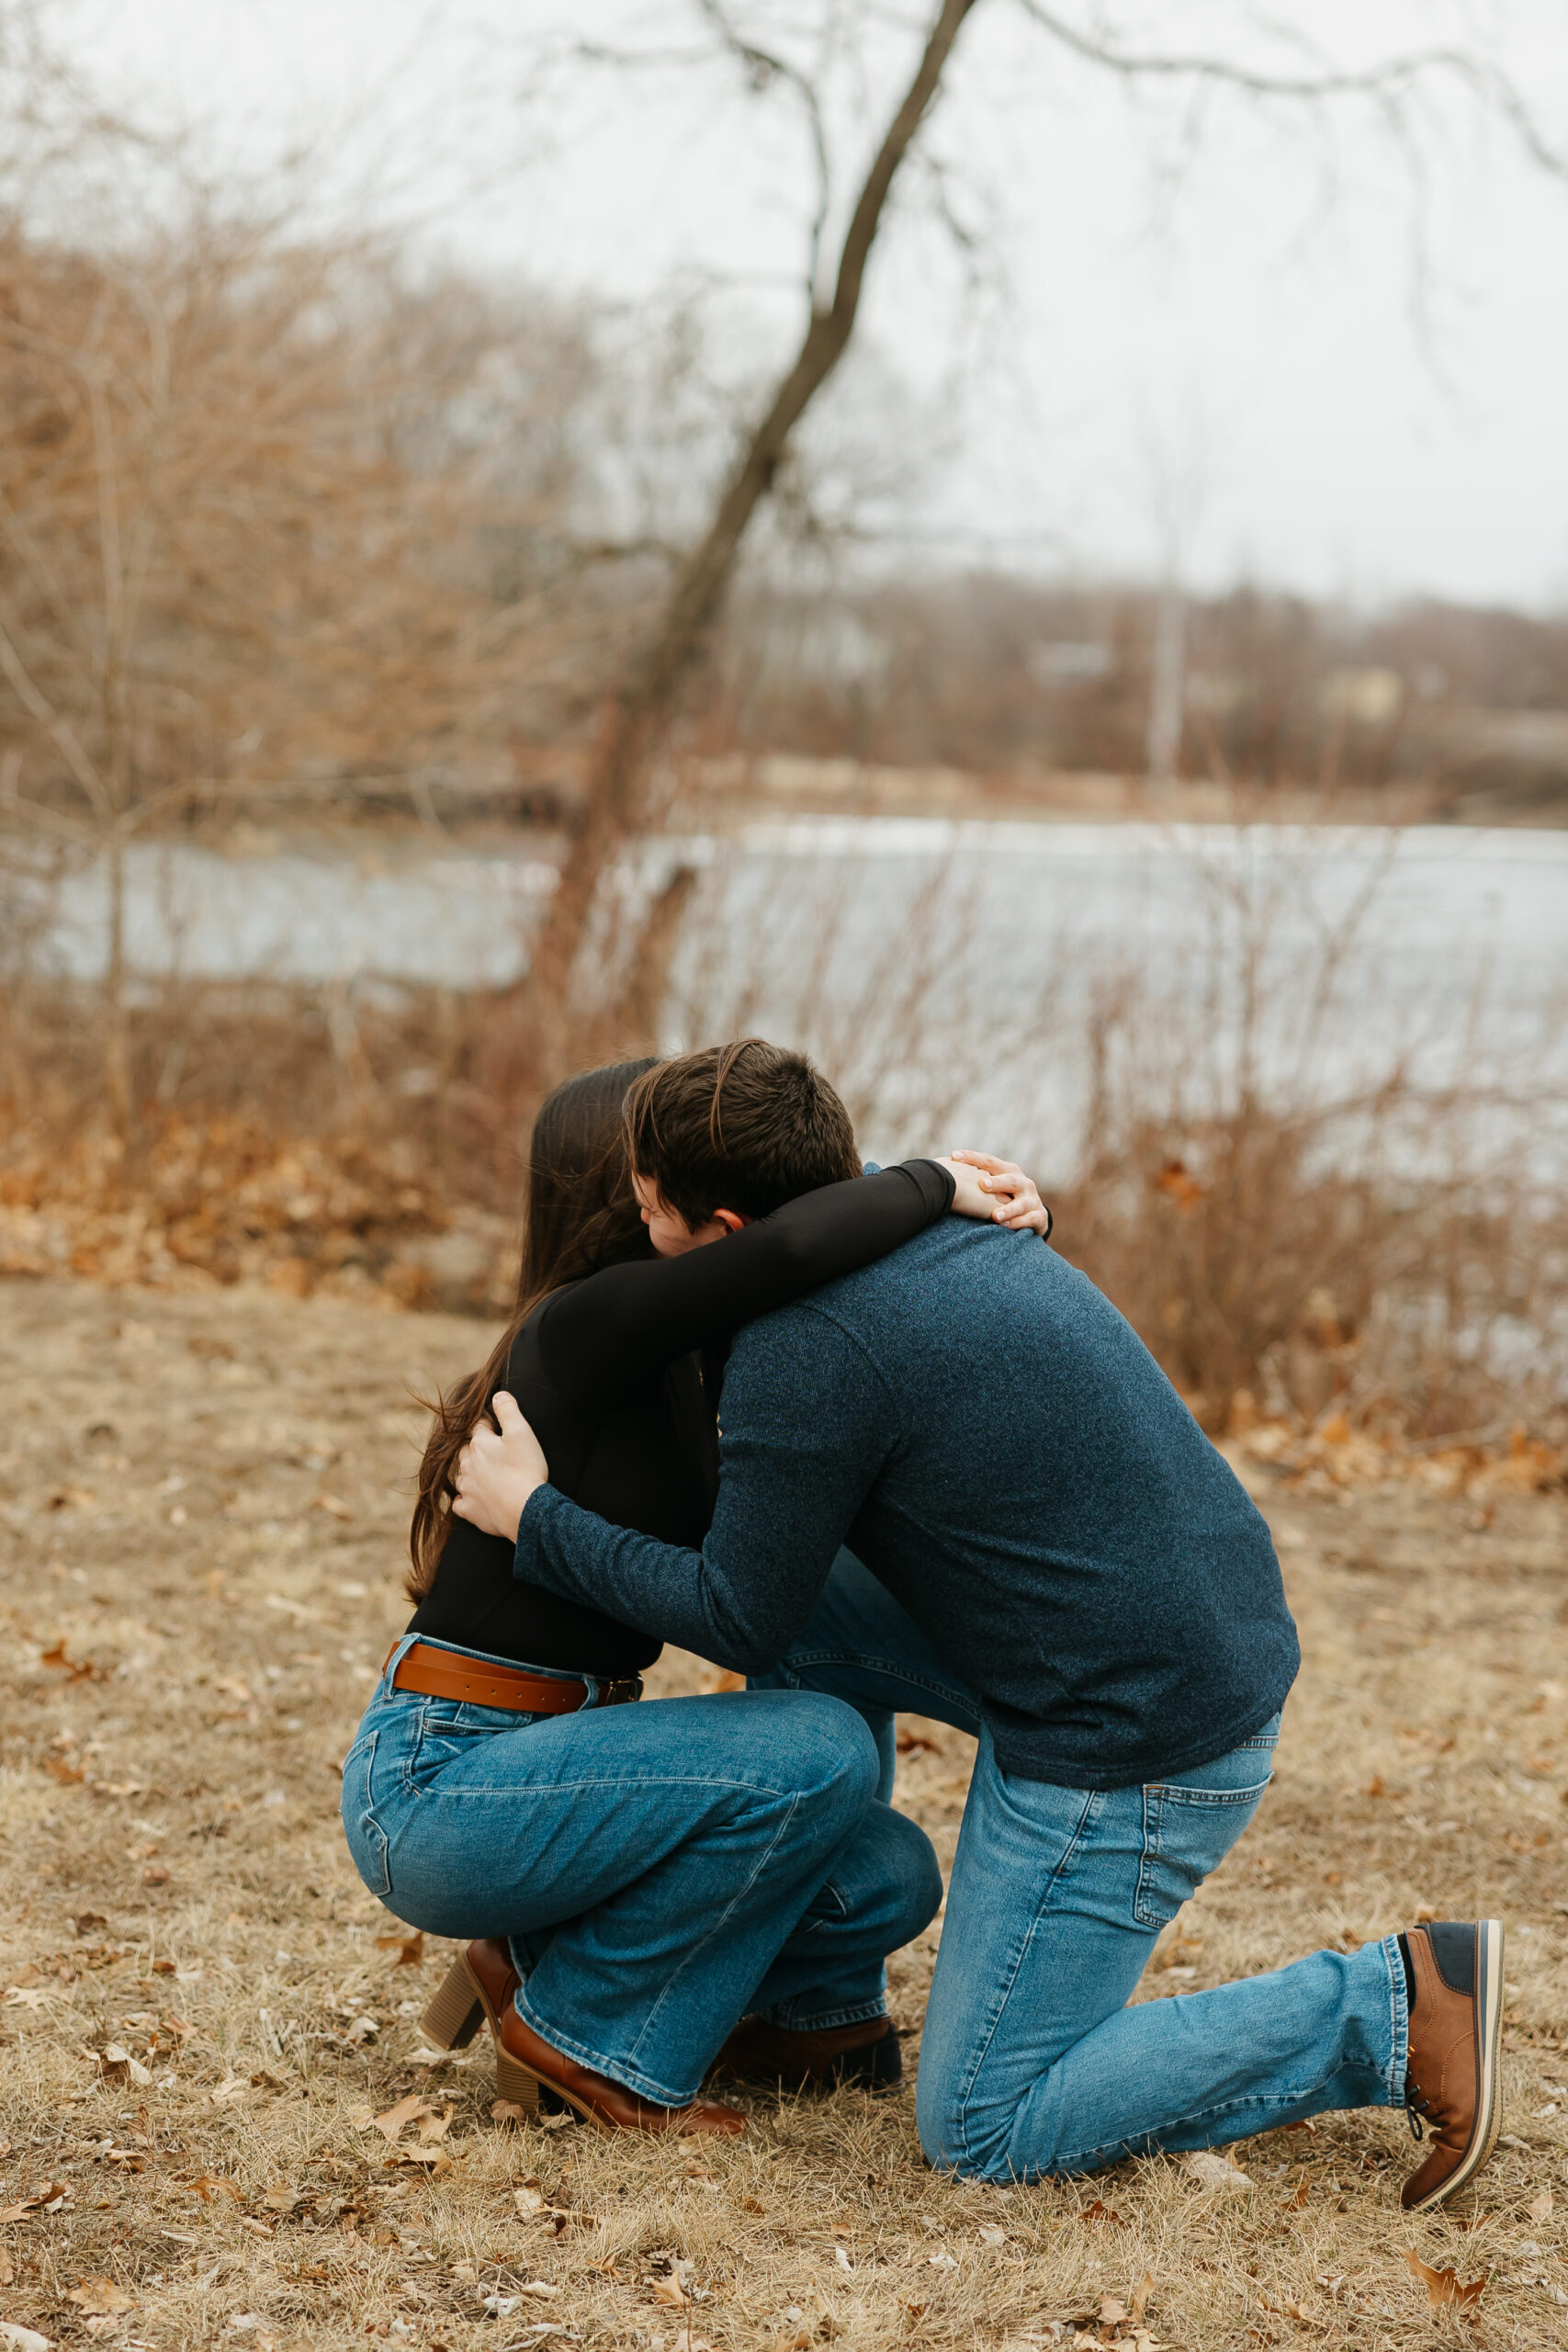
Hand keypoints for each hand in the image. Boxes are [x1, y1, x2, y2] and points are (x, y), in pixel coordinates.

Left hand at [452, 1391, 548, 1542]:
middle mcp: (467, 1464)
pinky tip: (476, 1499)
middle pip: (467, 1450)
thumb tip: (497, 1395)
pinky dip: (466, 1500)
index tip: (501, 1431)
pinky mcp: (469, 1510)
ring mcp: (467, 1488)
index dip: (491, 1426)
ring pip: (462, 1475)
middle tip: (497, 1453)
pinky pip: (460, 1503)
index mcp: (480, 1444)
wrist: (525, 1510)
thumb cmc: (525, 1469)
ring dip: (472, 1473)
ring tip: (490, 1476)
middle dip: (478, 1448)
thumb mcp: (522, 1432)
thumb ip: (508, 1410)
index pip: (479, 1427)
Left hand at [943, 1151, 1052, 1237]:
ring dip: (1008, 1209)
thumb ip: (974, 1179)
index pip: (989, 1161)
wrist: (1035, 1215)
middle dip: (997, 1182)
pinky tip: (1005, 1227)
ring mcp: (1032, 1199)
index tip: (954, 1156)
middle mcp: (1022, 1182)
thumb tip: (940, 1171)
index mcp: (1008, 1170)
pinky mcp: (1038, 1216)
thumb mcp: (994, 1186)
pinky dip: (1017, 1223)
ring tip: (995, 1216)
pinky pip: (1029, 1219)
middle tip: (982, 1184)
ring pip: (1020, 1203)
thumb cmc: (1005, 1197)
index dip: (972, 1158)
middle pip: (1010, 1179)